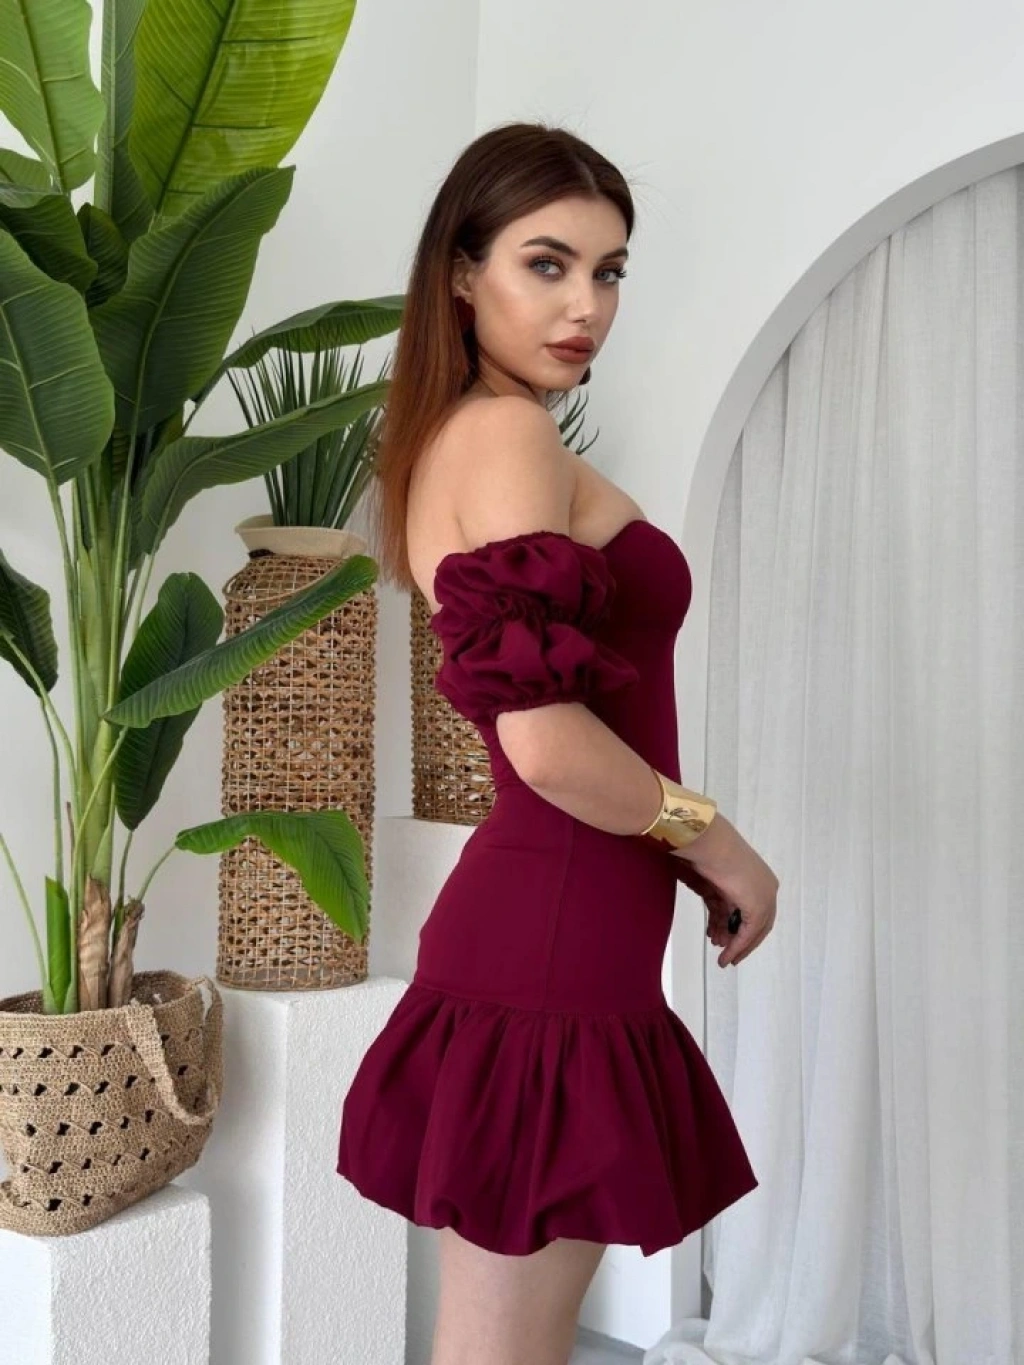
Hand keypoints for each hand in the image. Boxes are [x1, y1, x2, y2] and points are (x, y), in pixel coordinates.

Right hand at [670, 819, 778, 967]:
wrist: (710, 845)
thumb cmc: (706, 853)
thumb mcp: (713, 880)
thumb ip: (718, 898)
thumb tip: (714, 914)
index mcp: (759, 876)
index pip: (754, 909)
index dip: (741, 926)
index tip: (727, 937)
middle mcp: (767, 887)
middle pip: (758, 923)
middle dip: (741, 940)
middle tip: (726, 952)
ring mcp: (765, 897)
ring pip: (754, 931)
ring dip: (736, 946)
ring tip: (723, 957)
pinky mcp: (758, 907)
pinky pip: (748, 934)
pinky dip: (736, 947)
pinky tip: (726, 956)